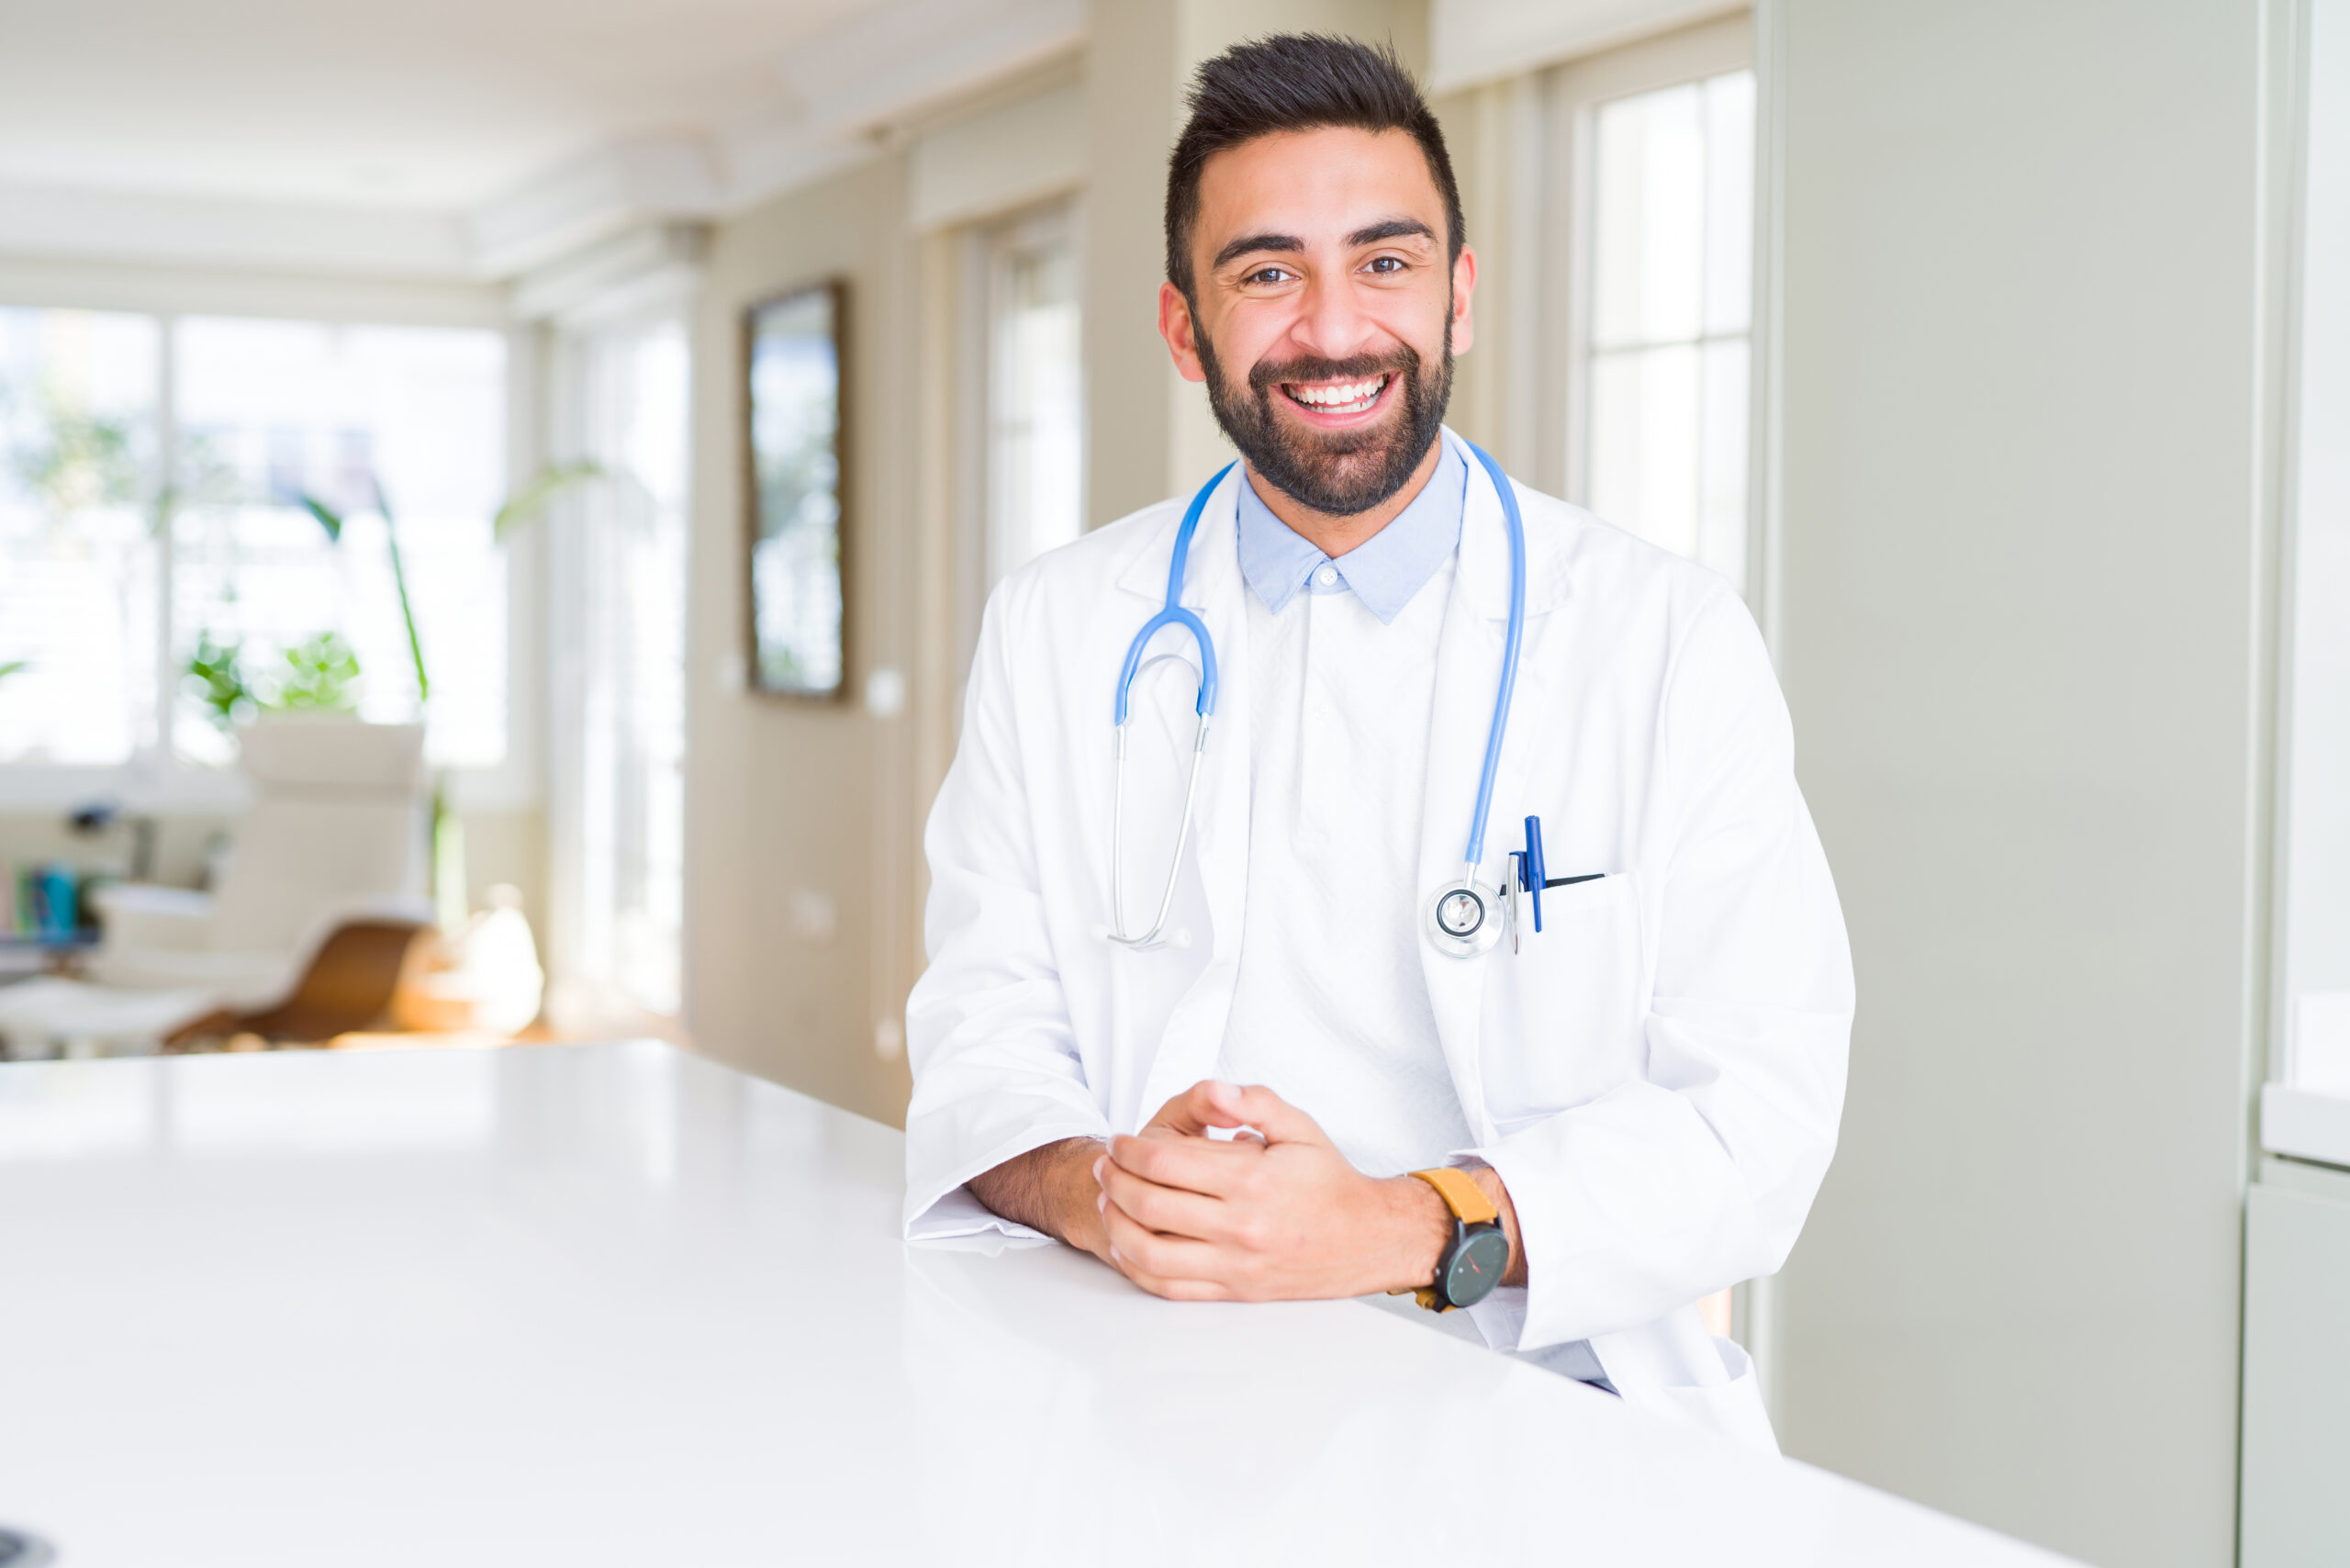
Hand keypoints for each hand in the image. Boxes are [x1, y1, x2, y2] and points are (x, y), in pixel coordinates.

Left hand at [1091, 1081, 1455, 1301]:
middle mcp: (1241, 1226)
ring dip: (1116, 1223)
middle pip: (1149, 1204)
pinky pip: (1169, 1287)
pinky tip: (1127, 1243)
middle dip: (1114, 1180)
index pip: (1165, 1162)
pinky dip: (1136, 1267)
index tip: (1120, 1140)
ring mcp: (1235, 1265)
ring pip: (1150, 1251)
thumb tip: (1216, 1091)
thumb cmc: (1327, 1181)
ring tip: (1108, 1200)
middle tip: (1105, 1164)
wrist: (1366, 1239)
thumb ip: (1255, 1102)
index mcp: (1252, 1179)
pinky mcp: (1233, 1291)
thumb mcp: (1300, 1127)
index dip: (1130, 1148)